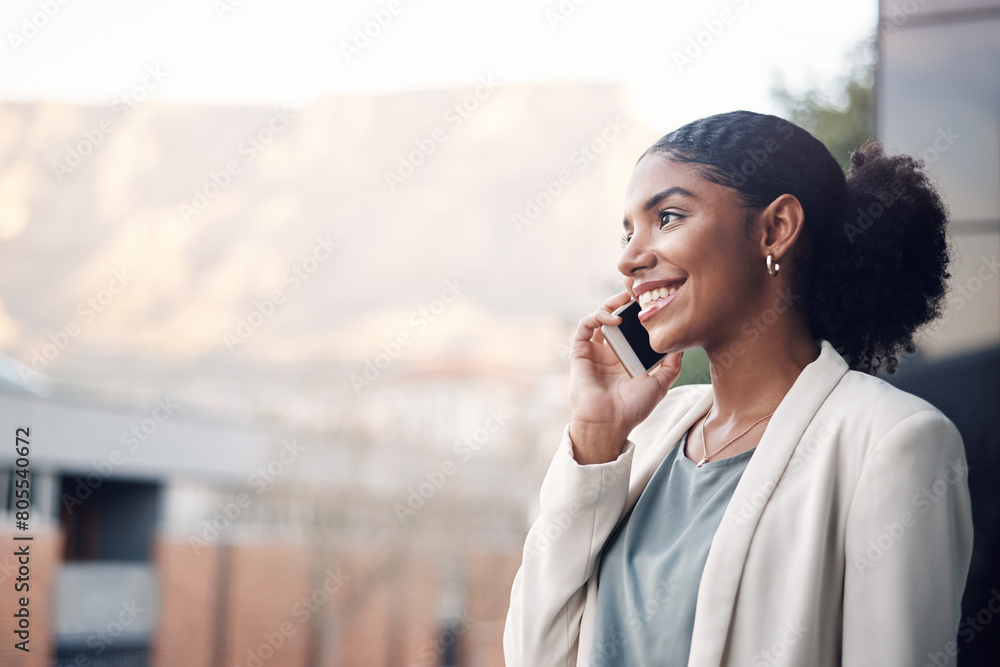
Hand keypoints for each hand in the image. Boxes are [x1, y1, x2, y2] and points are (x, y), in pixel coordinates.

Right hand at [568, 291, 682, 463]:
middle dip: (623, 303)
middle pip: (615, 318)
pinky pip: (585, 326)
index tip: (650, 301)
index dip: (638, 313)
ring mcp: (594, 351)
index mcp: (626, 358)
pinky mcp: (580, 352)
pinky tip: (613, 320)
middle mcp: (609, 352)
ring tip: (624, 301)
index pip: (631, 328)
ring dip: (610, 305)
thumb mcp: (660, 384)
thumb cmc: (633, 408)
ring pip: (598, 317)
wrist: (610, 422)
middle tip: (637, 292)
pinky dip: (597, 317)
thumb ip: (671, 365)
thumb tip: (681, 345)